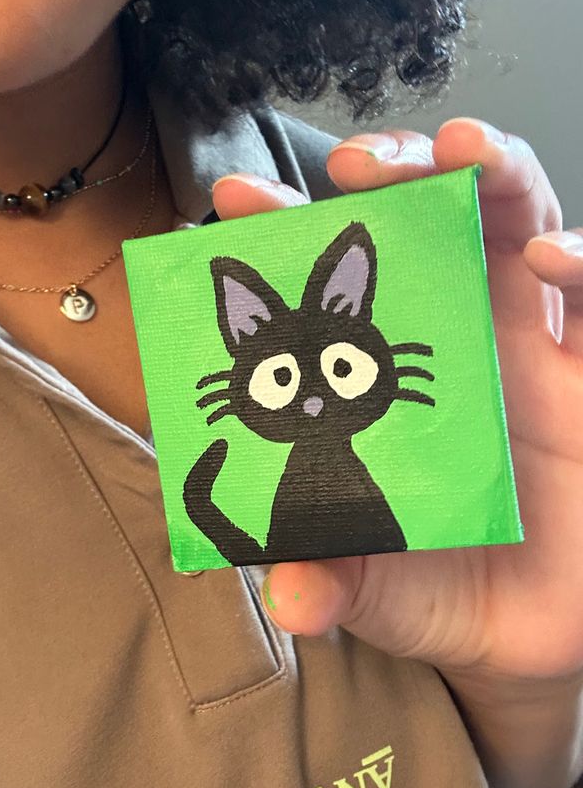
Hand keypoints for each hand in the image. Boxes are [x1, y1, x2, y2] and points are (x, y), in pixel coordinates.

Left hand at [212, 117, 582, 704]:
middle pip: (434, 223)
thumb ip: (336, 579)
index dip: (291, 238)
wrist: (533, 633)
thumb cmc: (442, 590)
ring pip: (525, 226)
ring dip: (497, 177)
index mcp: (388, 380)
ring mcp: (538, 354)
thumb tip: (289, 591)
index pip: (336, 288)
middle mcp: (460, 346)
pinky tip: (556, 257)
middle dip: (398, 174)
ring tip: (465, 153)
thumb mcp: (380, 589)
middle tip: (356, 163)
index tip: (236, 203)